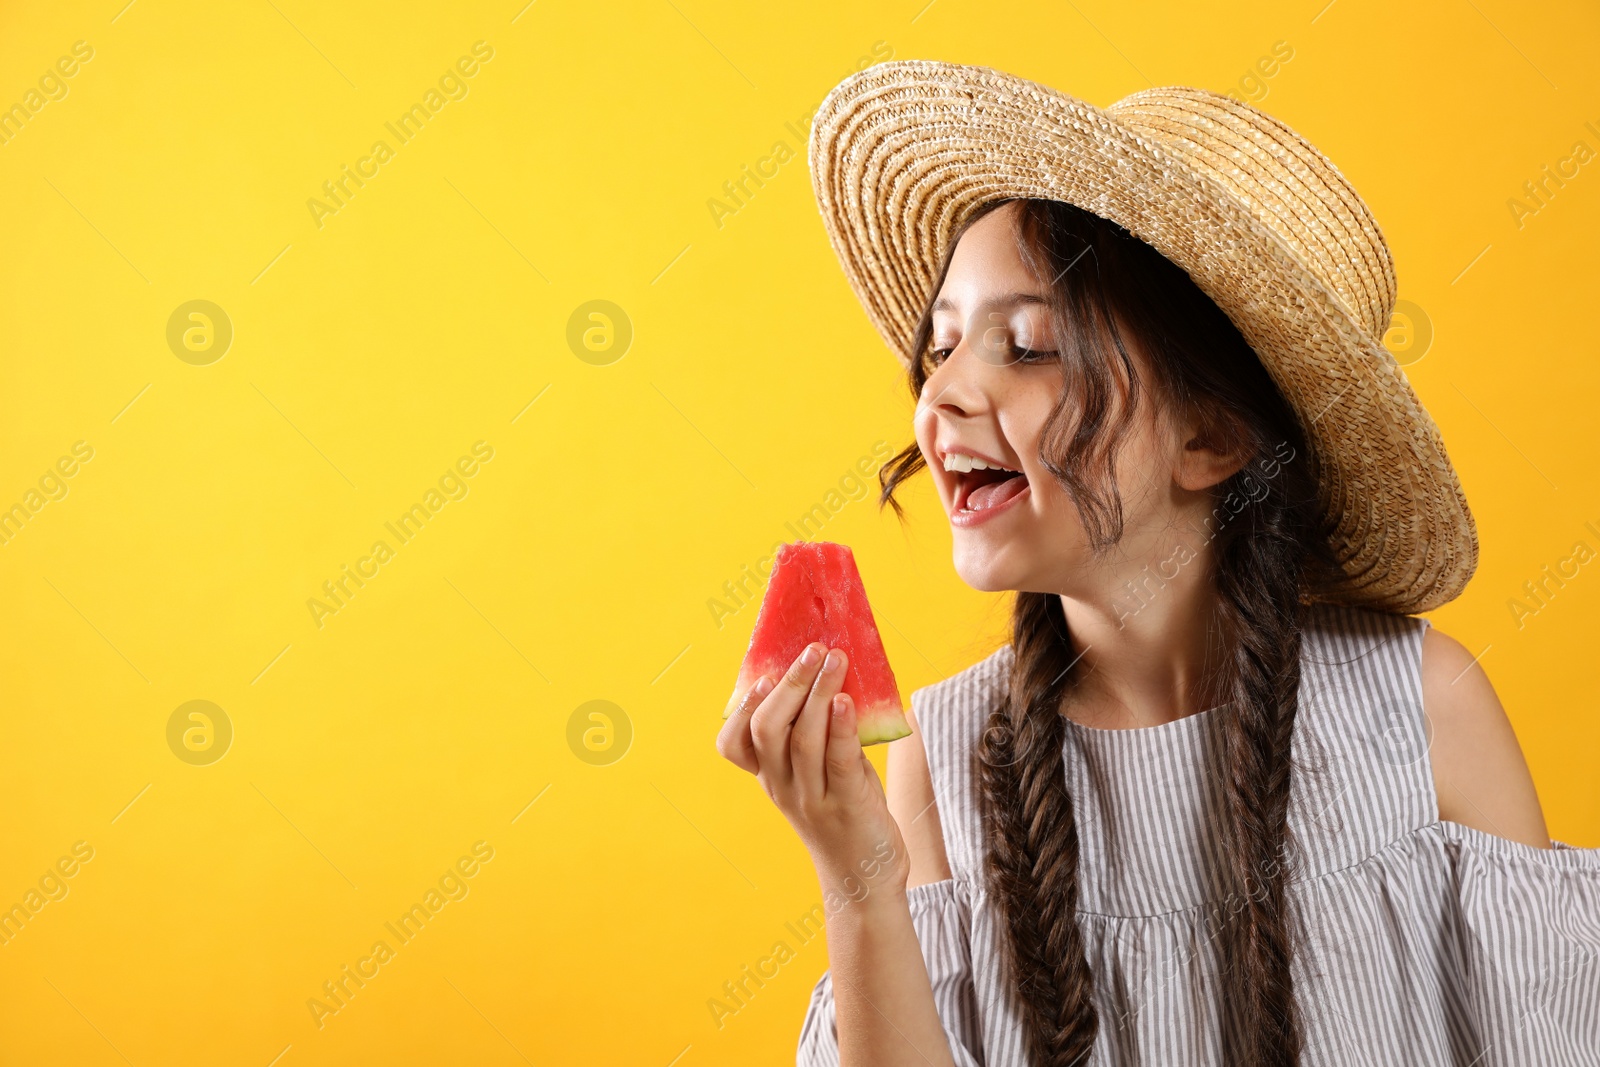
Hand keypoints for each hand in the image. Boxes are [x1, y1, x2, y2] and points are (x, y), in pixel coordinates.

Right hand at [716, 643, 909, 902]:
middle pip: (767, 730)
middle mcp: (784, 787)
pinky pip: (838, 761)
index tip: (761, 676)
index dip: (741, 709)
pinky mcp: (847, 805)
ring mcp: (813, 798)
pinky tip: (846, 700)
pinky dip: (841, 727)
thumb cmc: (844, 814)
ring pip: (802, 739)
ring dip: (818, 693)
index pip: (733, 745)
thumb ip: (817, 735)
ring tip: (835, 660)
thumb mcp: (818, 775)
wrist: (865, 879)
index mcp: (771, 778)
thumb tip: (830, 675)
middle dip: (789, 685)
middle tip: (812, 650)